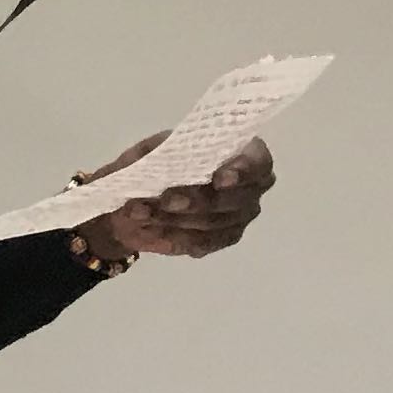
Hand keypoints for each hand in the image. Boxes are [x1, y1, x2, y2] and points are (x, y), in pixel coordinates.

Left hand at [72, 140, 275, 267]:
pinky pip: (202, 242)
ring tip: (139, 212)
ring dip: (174, 219)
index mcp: (242, 154)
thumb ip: (162, 150)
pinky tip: (148, 228)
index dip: (243, 171)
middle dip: (197, 201)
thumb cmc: (152, 166)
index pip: (258, 163)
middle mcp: (250, 187)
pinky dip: (172, 235)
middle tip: (165, 200)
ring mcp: (240, 216)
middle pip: (234, 199)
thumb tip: (170, 157)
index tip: (219, 179)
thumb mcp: (150, 150)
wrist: (134, 202)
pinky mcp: (222, 239)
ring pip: (213, 222)